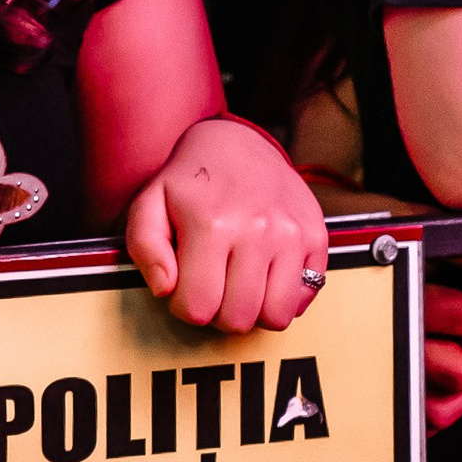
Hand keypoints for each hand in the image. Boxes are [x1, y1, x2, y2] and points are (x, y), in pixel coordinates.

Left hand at [123, 117, 327, 335]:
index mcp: (210, 223)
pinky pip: (305, 297)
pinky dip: (284, 297)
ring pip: (276, 317)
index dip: (184, 306)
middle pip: (238, 319)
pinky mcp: (316, 237)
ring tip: (239, 284)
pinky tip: (265, 274)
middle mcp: (257, 230)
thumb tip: (165, 288)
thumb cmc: (190, 181)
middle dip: (218, 312)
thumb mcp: (150, 204)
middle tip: (212, 284)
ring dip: (254, 310)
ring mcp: (292, 234)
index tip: (184, 286)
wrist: (237, 142)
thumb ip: (145, 248)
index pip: (197, 309)